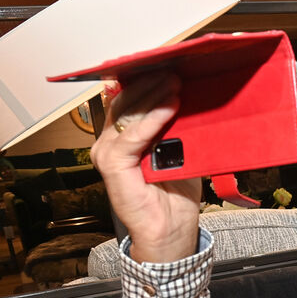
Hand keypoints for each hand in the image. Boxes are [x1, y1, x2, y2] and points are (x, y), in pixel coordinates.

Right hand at [89, 73, 201, 263]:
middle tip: (175, 69)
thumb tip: (188, 99)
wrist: (170, 231)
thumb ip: (176, 129)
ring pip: (128, 114)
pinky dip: (152, 120)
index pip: (131, 100)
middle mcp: (110, 142)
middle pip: (127, 102)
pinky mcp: (111, 165)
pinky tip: (169, 107)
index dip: (148, 82)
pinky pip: (132, 136)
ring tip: (175, 82)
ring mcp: (107, 152)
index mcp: (123, 138)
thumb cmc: (176, 195)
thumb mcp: (180, 153)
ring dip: (153, 96)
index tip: (169, 66)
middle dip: (151, 83)